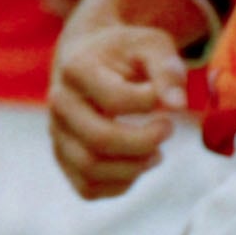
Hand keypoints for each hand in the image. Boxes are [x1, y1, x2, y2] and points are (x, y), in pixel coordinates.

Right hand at [50, 20, 188, 200]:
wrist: (89, 58)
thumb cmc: (126, 52)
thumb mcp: (152, 46)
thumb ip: (168, 70)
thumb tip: (178, 105)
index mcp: (76, 70)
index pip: (114, 100)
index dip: (151, 104)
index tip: (171, 99)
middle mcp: (60, 103)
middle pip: (99, 140)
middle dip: (144, 142)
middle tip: (169, 128)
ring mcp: (57, 133)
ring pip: (91, 170)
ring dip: (135, 168)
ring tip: (157, 153)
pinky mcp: (63, 157)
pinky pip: (87, 188)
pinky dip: (120, 185)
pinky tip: (138, 164)